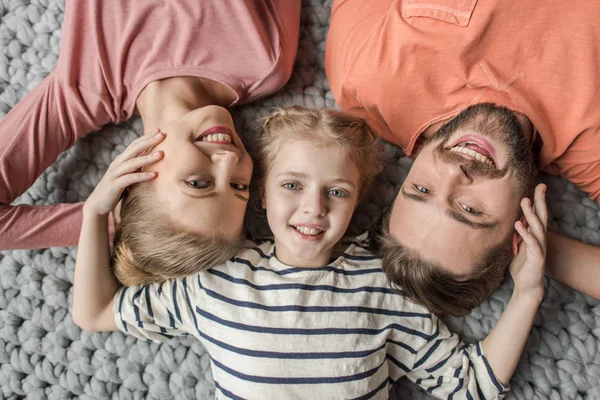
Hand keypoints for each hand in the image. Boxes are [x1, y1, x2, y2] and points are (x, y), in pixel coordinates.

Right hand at [83, 129, 164, 216]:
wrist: (98, 204)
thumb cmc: (115, 189)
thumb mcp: (127, 175)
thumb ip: (136, 167)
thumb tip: (151, 160)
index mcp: (121, 160)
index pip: (135, 145)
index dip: (146, 137)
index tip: (159, 130)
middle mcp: (117, 164)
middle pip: (134, 149)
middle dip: (148, 141)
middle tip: (162, 134)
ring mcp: (115, 174)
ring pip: (133, 163)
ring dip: (147, 158)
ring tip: (161, 154)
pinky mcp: (115, 185)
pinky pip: (130, 178)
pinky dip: (143, 176)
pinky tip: (155, 175)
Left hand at [509, 184, 547, 301]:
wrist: (527, 285)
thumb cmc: (521, 264)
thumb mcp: (516, 245)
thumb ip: (516, 233)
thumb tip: (511, 219)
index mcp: (535, 235)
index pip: (538, 214)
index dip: (539, 201)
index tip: (539, 185)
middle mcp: (539, 239)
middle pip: (542, 217)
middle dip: (541, 201)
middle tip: (540, 187)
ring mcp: (539, 248)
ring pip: (538, 228)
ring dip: (531, 214)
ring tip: (525, 201)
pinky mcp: (536, 258)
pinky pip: (532, 244)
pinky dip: (525, 233)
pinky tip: (518, 225)